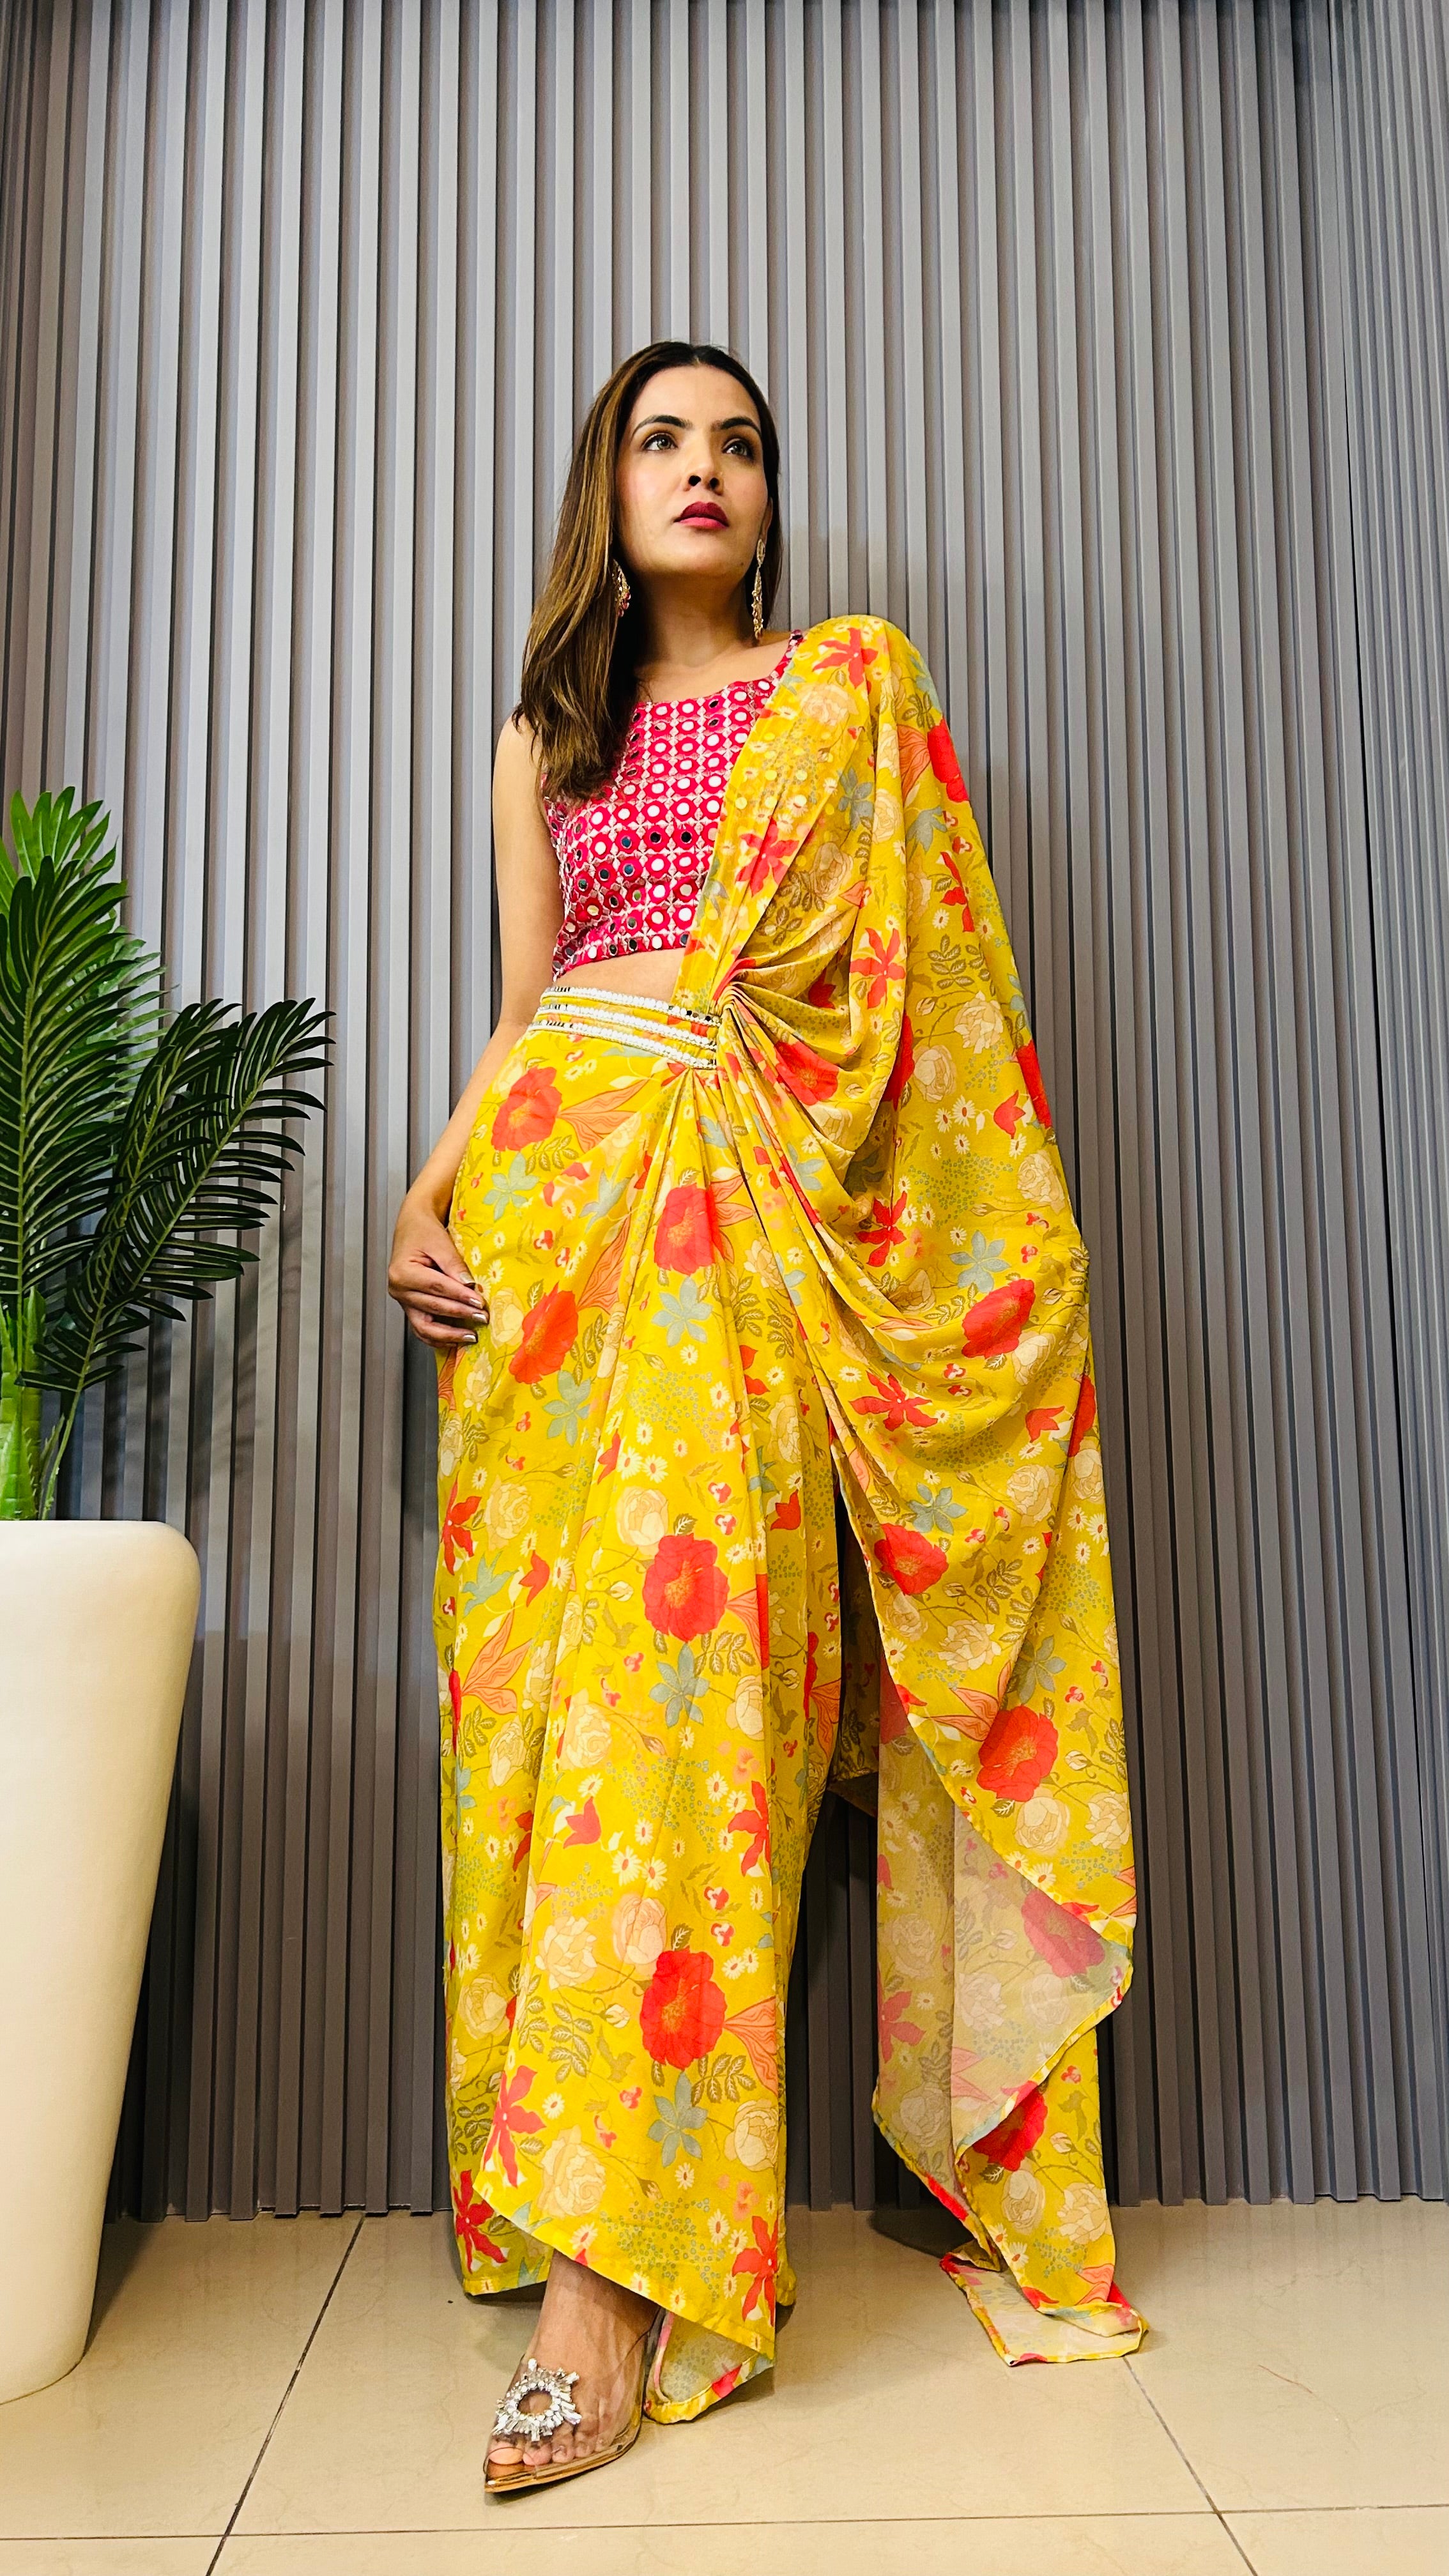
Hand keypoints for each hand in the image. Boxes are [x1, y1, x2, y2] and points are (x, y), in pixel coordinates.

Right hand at [388, 1194, 486, 1347]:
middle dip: (460, 1314)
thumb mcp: (440, 1242)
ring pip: (424, 1327)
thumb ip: (454, 1265)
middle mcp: (398, 1290)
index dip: (460, 1296)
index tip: (480, 1303)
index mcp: (402, 1272)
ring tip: (470, 1336)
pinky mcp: (410, 1307)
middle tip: (482, 1318)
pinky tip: (455, 1340)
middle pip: (433, 1307)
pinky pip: (422, 1328)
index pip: (437, 1288)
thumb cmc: (423, 1231)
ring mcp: (403, 1301)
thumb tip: (469, 1286)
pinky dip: (439, 1337)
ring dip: (449, 1335)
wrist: (412, 1226)